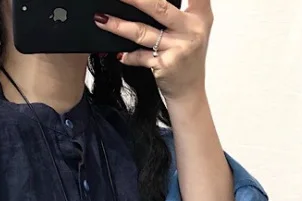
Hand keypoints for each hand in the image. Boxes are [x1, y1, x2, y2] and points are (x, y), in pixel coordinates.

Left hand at [95, 0, 212, 102]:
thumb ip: (185, 6)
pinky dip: (128, 55)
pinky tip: (119, 54)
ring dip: (119, 26)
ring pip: (143, 32)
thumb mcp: (196, 27)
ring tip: (101, 19)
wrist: (189, 90)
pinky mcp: (164, 65)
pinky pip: (139, 56)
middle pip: (159, 8)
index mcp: (199, 16)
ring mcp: (177, 48)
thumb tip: (149, 0)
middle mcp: (190, 29)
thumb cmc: (187, 56)